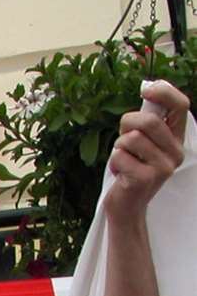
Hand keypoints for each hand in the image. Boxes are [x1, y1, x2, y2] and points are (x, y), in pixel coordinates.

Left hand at [105, 79, 187, 222]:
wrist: (126, 208)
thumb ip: (147, 122)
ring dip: (118, 146)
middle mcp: (175, 152)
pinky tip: (120, 174)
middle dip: (127, 123)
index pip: (181, 106)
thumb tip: (148, 87)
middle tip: (122, 138)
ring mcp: (163, 167)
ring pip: (131, 138)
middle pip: (149, 121)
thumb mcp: (142, 143)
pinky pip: (119, 156)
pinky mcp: (145, 179)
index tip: (147, 89)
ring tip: (123, 160)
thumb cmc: (130, 170)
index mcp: (177, 140)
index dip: (165, 92)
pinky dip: (113, 162)